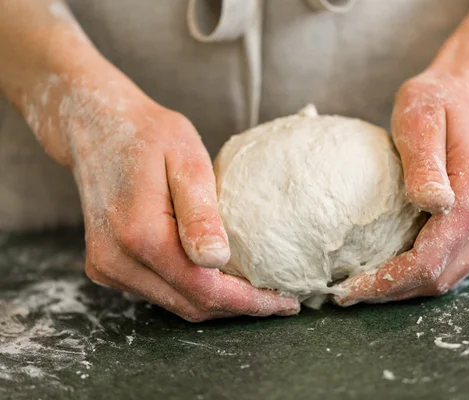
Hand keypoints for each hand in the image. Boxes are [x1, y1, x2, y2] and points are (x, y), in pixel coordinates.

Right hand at [61, 80, 299, 320]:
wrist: (96, 127)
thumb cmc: (148, 135)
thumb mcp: (186, 159)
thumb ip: (200, 213)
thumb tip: (217, 260)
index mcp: (141, 235)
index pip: (205, 289)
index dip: (249, 302)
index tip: (286, 302)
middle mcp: (118, 260)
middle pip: (191, 304)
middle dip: (238, 307)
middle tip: (277, 299)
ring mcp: (108, 267)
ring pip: (175, 303)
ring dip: (216, 302)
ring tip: (254, 290)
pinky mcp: (105, 266)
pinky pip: (158, 292)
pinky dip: (191, 291)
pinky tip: (216, 276)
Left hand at [335, 62, 468, 305]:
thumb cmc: (444, 98)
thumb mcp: (421, 116)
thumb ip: (424, 163)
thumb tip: (429, 204)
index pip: (429, 260)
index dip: (386, 282)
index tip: (347, 289)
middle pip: (442, 277)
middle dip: (394, 291)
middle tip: (349, 292)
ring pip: (453, 274)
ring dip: (409, 284)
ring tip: (367, 282)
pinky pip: (461, 259)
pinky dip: (427, 268)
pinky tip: (396, 263)